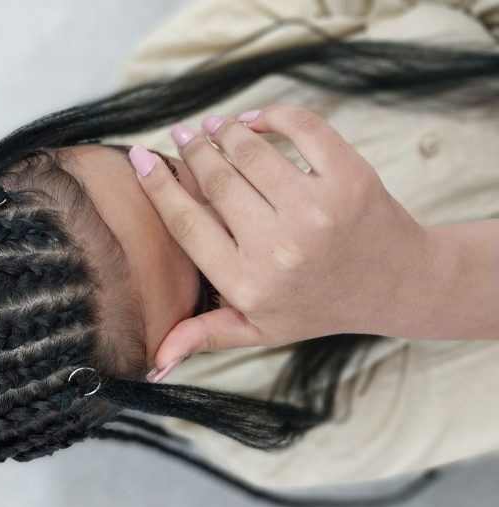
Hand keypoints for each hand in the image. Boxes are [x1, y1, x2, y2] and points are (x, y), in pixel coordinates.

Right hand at [130, 103, 432, 369]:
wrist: (396, 285)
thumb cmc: (319, 306)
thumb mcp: (261, 330)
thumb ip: (207, 334)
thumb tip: (154, 361)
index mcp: (248, 283)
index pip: (187, 223)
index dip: (158, 186)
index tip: (139, 159)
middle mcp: (278, 247)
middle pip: (216, 180)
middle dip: (193, 150)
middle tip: (181, 135)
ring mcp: (316, 210)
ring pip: (250, 150)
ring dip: (226, 131)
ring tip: (215, 126)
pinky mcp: (349, 178)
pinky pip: (300, 128)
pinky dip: (272, 116)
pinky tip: (256, 120)